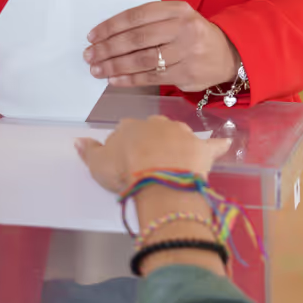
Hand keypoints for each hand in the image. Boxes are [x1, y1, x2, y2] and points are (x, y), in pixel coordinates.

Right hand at [75, 116, 231, 192]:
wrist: (157, 178)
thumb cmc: (124, 170)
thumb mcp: (97, 164)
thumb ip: (88, 151)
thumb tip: (78, 139)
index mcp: (130, 125)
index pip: (126, 129)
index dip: (126, 144)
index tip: (125, 158)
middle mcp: (157, 123)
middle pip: (153, 129)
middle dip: (151, 141)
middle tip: (147, 161)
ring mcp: (182, 134)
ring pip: (178, 134)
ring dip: (177, 143)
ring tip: (173, 159)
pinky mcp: (202, 149)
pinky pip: (213, 145)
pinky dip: (218, 145)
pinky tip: (225, 143)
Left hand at [84, 1, 240, 91]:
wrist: (227, 53)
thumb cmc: (191, 34)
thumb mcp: (176, 18)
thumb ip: (149, 22)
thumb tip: (109, 36)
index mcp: (177, 10)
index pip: (136, 16)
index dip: (111, 27)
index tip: (92, 36)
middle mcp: (183, 29)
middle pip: (137, 39)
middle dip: (108, 48)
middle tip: (90, 55)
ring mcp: (186, 53)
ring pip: (142, 60)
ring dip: (115, 66)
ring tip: (97, 69)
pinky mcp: (186, 74)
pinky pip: (150, 77)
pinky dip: (129, 79)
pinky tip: (113, 80)